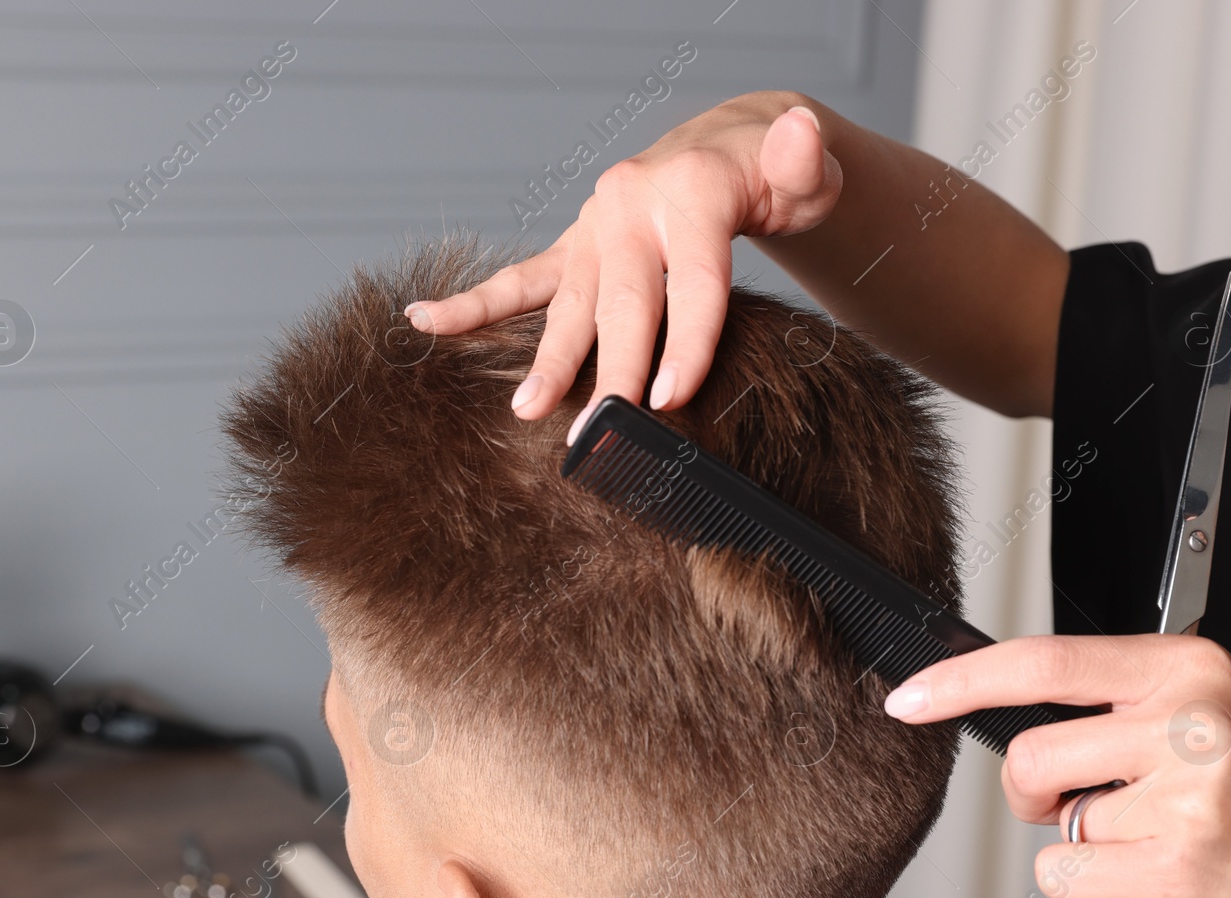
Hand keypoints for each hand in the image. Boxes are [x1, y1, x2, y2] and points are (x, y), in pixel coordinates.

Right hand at [401, 91, 842, 441]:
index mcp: (692, 191)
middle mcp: (633, 205)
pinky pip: (519, 281)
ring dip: (548, 358)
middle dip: (613, 370)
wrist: (723, 152)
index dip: (686, 340)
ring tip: (525, 408)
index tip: (672, 398)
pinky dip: (472, 305)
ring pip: (569, 303)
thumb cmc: (769, 180)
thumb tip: (801, 135)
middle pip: (625, 301)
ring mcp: (595, 227)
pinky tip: (424, 321)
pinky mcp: (573, 246)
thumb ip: (804, 161)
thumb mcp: (805, 170)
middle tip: (600, 430)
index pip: (694, 278)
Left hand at [883, 634, 1230, 897]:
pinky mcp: (1177, 863)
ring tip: (1151, 831)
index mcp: (1183, 668)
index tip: (911, 695)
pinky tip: (1152, 869)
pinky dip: (1089, 882)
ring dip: (1081, 837)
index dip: (962, 680)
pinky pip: (1068, 873)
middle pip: (1031, 753)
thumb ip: (1108, 701)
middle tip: (1072, 800)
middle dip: (1029, 790)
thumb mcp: (1197, 709)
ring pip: (1054, 820)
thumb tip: (991, 700)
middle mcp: (1188, 721)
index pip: (1043, 662)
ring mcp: (1187, 795)